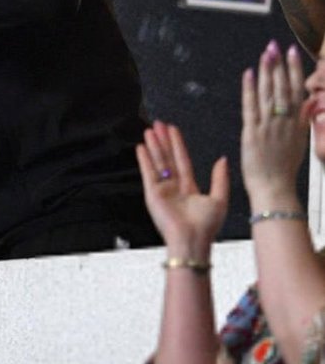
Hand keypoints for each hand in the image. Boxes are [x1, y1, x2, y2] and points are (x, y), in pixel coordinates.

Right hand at [136, 121, 228, 256]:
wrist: (192, 240)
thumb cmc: (206, 227)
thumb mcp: (219, 199)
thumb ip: (219, 179)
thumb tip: (222, 160)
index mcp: (189, 189)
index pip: (182, 161)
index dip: (178, 145)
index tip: (173, 130)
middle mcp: (173, 188)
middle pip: (167, 158)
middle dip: (163, 140)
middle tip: (158, 123)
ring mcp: (162, 190)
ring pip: (157, 162)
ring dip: (153, 146)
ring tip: (149, 130)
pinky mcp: (152, 194)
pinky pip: (147, 173)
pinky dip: (144, 160)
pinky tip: (142, 147)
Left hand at [241, 42, 310, 208]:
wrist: (275, 187)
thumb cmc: (285, 168)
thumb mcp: (301, 141)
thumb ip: (305, 120)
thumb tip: (309, 103)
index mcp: (297, 122)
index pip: (296, 90)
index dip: (294, 70)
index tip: (293, 53)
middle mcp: (284, 121)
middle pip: (282, 87)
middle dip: (279, 64)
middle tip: (275, 46)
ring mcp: (268, 126)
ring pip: (268, 93)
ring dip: (266, 71)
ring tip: (265, 53)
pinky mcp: (252, 132)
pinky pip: (251, 106)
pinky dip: (249, 89)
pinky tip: (248, 74)